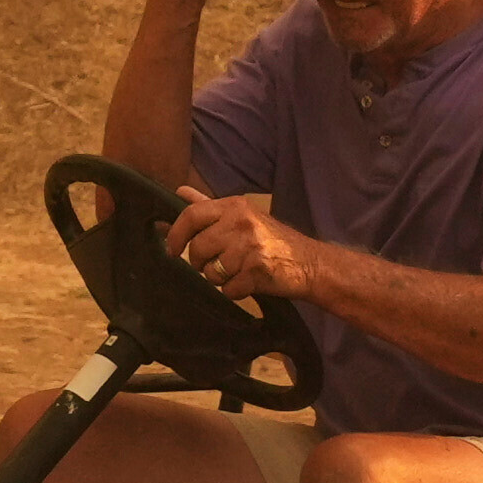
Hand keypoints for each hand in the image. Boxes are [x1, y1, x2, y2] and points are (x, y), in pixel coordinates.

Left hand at [168, 189, 313, 300]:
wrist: (310, 263)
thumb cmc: (273, 239)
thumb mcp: (243, 215)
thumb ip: (208, 204)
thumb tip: (180, 191)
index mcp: (235, 206)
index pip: (192, 215)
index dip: (176, 234)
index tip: (172, 249)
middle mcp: (241, 223)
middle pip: (197, 248)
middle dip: (200, 263)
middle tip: (214, 265)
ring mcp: (250, 247)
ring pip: (211, 272)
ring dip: (219, 279)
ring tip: (236, 272)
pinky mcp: (258, 271)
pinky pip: (228, 290)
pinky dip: (234, 292)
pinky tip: (247, 283)